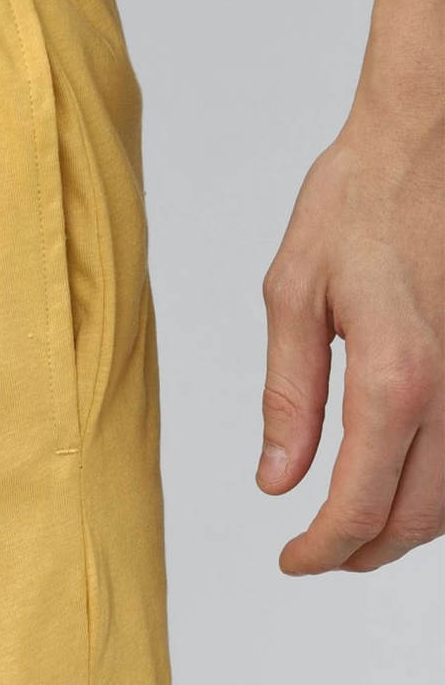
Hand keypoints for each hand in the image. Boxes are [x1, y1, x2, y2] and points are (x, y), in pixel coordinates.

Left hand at [258, 100, 443, 574]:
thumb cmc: (354, 205)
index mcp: (394, 374)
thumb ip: (288, 395)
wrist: (423, 146)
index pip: (360, 501)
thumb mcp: (292, 294)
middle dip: (363, 551)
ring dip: (402, 528)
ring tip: (348, 529)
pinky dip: (434, 488)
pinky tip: (395, 478)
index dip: (323, 547)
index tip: (290, 560)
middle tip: (314, 555)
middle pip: (419, 516)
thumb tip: (277, 477)